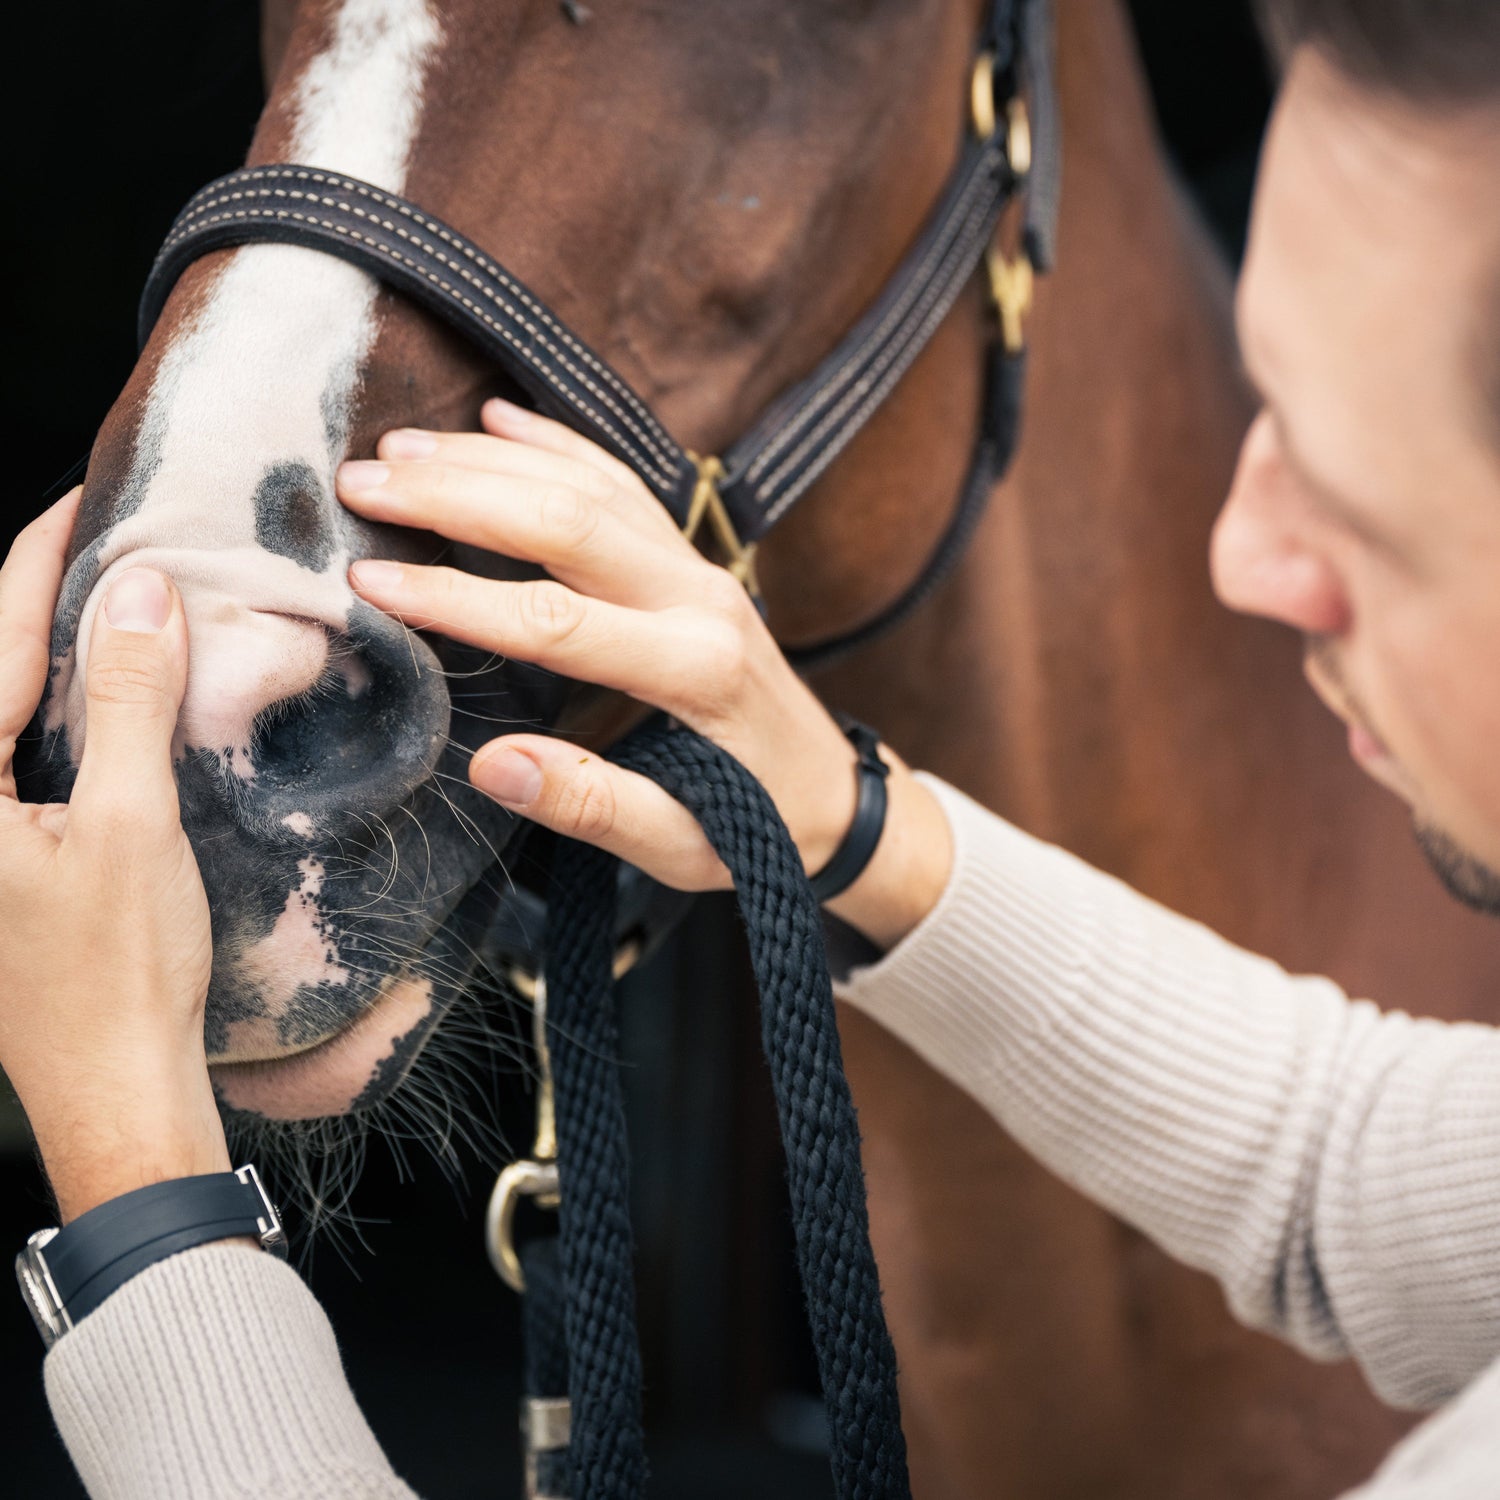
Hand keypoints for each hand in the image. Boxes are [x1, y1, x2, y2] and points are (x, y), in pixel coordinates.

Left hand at [0, 494, 225, 1222]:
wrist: (115, 1088)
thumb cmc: (119, 970)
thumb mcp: (133, 823)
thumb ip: (129, 701)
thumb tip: (141, 593)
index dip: (42, 560)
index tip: (89, 497)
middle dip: (39, 593)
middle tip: (105, 534)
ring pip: (1, 709)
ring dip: (51, 648)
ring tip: (113, 592)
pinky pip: (17, 752)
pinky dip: (60, 708)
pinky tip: (107, 687)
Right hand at [340, 400, 951, 948]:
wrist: (837, 798)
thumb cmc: (759, 828)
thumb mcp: (682, 842)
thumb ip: (593, 805)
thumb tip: (492, 763)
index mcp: (694, 668)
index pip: (555, 619)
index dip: (455, 597)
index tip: (369, 580)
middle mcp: (699, 598)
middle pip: (568, 520)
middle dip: (457, 495)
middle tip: (362, 483)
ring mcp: (699, 568)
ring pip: (590, 486)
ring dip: (491, 459)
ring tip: (398, 448)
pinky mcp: (693, 560)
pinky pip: (622, 482)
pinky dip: (558, 443)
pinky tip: (498, 416)